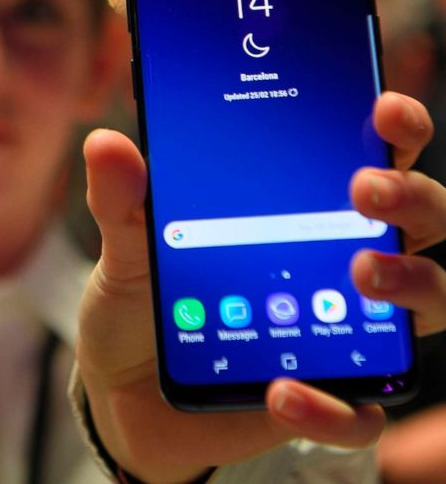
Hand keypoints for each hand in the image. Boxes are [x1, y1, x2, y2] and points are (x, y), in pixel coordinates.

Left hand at [76, 128, 384, 482]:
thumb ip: (123, 198)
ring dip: (410, 284)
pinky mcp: (320, 400)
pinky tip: (282, 389)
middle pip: (419, 219)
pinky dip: (332, 407)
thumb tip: (106, 143)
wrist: (121, 388)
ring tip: (361, 272)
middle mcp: (338, 262)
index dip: (396, 129)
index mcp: (301, 208)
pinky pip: (357, 413)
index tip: (384, 107)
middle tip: (366, 188)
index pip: (373, 157)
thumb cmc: (145, 299)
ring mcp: (339, 331)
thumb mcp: (129, 243)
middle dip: (410, 195)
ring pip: (425, 305)